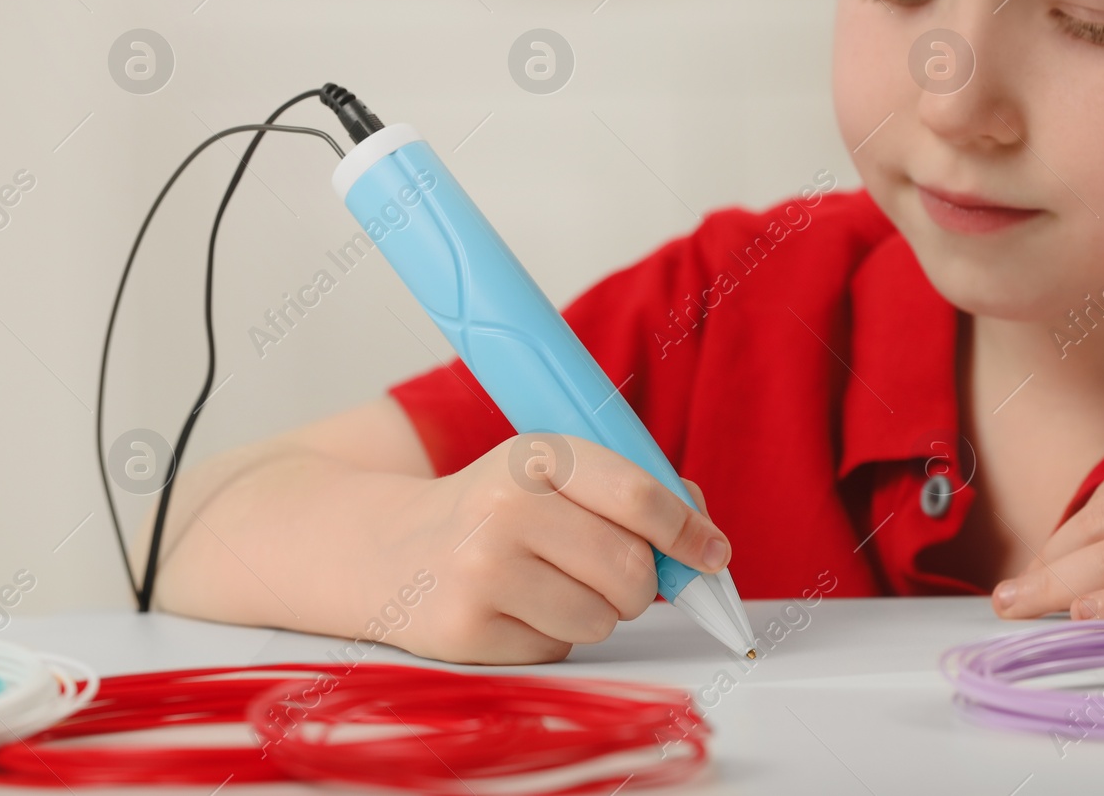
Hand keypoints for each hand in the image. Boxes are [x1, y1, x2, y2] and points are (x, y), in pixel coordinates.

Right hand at [396, 432, 729, 663]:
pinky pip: (559, 650)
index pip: (637, 497)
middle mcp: (505, 507)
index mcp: (536, 454)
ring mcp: (482, 572)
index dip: (687, 530)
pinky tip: (518, 608)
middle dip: (643, 584)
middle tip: (623, 578)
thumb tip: (705, 539)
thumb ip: (631, 492)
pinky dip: (555, 636)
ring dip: (597, 612)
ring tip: (553, 585)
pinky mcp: (467, 631)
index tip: (712, 553)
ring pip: (601, 617)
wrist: (391, 549)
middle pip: (629, 568)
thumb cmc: (494, 510)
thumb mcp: (552, 473)